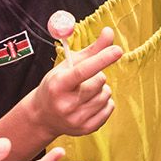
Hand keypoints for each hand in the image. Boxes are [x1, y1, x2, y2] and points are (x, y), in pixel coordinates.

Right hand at [29, 23, 121, 140]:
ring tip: (86, 92)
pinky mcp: (86, 129)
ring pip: (106, 95)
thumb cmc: (57, 85)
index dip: (101, 59)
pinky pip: (110, 108)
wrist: (43, 116)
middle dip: (97, 76)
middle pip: (99, 82)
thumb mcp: (68, 65)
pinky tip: (90, 103)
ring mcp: (75, 119)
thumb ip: (92, 49)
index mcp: (57, 85)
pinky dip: (105, 102)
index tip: (118, 50)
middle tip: (84, 81)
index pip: (82, 71)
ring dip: (101, 90)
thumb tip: (109, 32)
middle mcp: (65, 104)